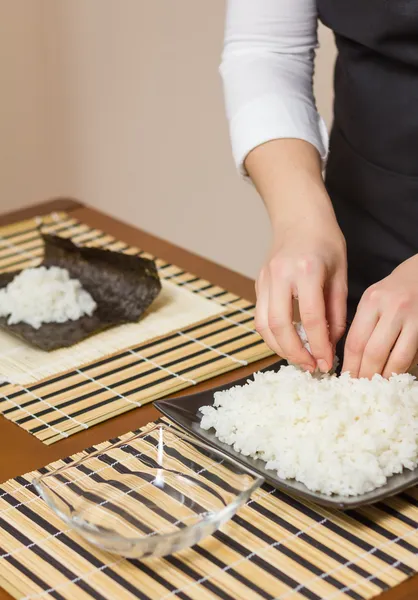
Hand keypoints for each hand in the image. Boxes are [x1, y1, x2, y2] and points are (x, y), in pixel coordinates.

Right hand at [255, 214, 346, 371]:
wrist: (298, 216)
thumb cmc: (325, 241)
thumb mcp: (340, 274)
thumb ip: (336, 310)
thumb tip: (331, 343)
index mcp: (305, 270)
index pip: (311, 318)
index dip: (319, 346)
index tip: (327, 363)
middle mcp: (279, 275)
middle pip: (278, 326)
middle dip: (294, 353)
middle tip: (310, 367)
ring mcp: (264, 279)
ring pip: (263, 324)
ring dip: (279, 348)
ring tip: (298, 359)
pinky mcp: (258, 283)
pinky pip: (260, 316)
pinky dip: (272, 335)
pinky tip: (288, 342)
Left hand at [343, 255, 417, 377]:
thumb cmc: (394, 290)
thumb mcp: (372, 299)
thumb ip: (362, 325)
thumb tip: (353, 361)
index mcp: (372, 301)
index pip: (355, 341)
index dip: (350, 365)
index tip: (346, 379)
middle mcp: (392, 308)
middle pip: (374, 353)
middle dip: (366, 375)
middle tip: (361, 389)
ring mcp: (413, 318)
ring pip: (397, 359)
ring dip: (386, 377)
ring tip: (378, 387)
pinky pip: (413, 355)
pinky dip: (403, 368)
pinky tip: (395, 374)